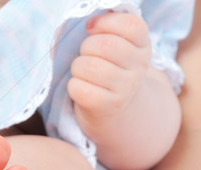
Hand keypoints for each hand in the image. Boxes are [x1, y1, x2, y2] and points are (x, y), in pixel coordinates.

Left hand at [68, 12, 151, 127]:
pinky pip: (78, 88)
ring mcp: (125, 88)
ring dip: (77, 66)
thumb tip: (95, 16)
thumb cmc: (111, 67)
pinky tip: (82, 86)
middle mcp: (139, 67)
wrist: (117, 105)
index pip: (130, 25)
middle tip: (87, 54)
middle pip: (104, 45)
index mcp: (143, 46)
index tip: (91, 27)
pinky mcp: (108, 105)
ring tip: (83, 71)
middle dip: (86, 46)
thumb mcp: (120, 45)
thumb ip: (112, 27)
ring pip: (88, 66)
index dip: (105, 22)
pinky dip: (73, 85)